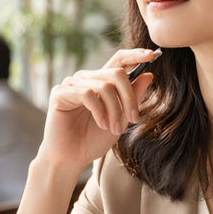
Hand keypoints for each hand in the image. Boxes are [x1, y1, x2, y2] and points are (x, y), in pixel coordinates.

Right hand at [36, 49, 157, 171]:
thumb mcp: (121, 119)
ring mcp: (72, 84)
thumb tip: (149, 74)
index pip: (119, 60)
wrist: (71, 158)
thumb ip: (133, 98)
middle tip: (134, 118)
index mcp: (101, 82)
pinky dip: (99, 111)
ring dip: (114, 110)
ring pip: (104, 86)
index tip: (152, 55)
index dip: (135, 55)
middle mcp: (87, 78)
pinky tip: (101, 123)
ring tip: (114, 128)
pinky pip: (87, 94)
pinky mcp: (60, 92)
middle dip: (129, 97)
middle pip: (116, 73)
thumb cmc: (93, 139)